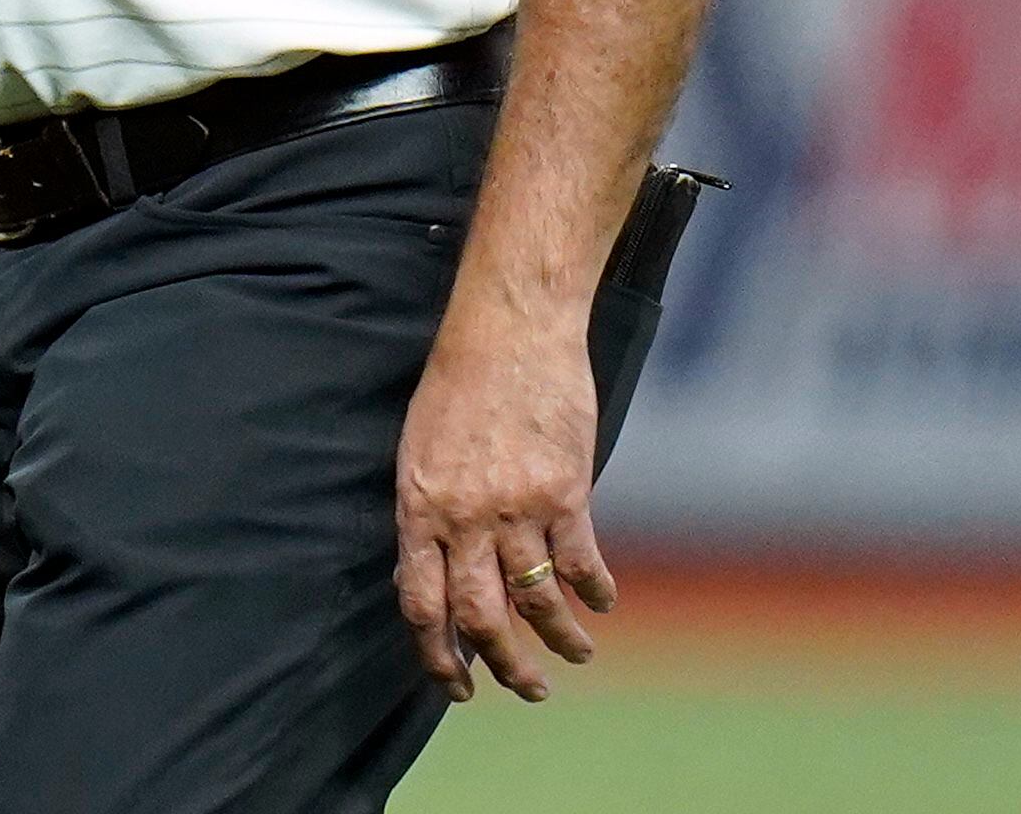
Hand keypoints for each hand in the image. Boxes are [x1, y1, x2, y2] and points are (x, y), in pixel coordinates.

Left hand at [392, 302, 615, 702]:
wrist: (508, 331)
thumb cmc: (457, 385)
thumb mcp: (419, 450)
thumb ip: (429, 514)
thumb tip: (437, 574)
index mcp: (418, 507)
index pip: (421, 603)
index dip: (438, 655)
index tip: (457, 685)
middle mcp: (463, 517)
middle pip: (482, 617)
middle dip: (507, 667)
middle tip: (529, 689)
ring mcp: (516, 507)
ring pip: (538, 600)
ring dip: (560, 639)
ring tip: (577, 653)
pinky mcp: (566, 493)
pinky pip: (581, 563)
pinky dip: (595, 591)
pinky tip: (602, 602)